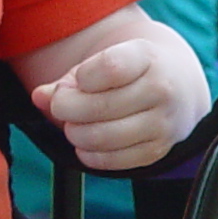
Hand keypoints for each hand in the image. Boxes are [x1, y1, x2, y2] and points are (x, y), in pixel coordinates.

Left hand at [31, 36, 204, 172]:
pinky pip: (113, 160)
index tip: (78, 80)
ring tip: (73, 125)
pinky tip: (85, 143)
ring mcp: (162, 124)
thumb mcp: (105, 61)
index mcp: (148, 57)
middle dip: (66, 108)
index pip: (111, 68)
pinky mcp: (157, 151)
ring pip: (103, 137)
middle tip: (61, 106)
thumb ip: (68, 79)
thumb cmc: (131, 71)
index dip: (82, 77)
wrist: (178, 85)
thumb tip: (39, 96)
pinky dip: (89, 154)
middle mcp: (162, 90)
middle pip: (100, 106)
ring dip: (75, 134)